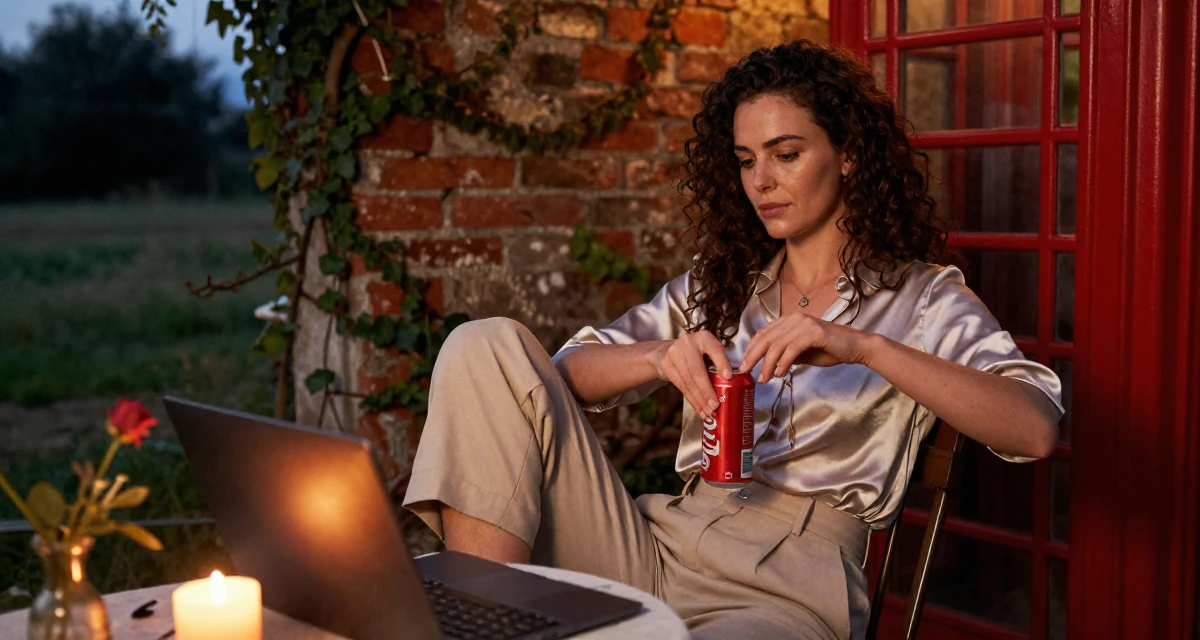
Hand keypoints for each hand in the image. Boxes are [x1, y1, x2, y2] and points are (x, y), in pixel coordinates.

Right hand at [647, 331, 733, 420]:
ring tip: (708, 412)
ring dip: (699, 399)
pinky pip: (681, 386)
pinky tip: (699, 409)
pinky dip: (692, 400)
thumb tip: (736, 388)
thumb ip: (717, 364)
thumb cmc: (694, 355)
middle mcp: (688, 342)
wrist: (664, 352)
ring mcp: (674, 353)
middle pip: (698, 370)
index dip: (722, 363)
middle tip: (715, 405)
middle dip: (707, 390)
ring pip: (688, 381)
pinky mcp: (665, 365)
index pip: (715, 350)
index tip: (728, 377)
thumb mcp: (706, 352)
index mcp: (704, 337)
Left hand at [735, 314, 875, 382]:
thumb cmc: (830, 349)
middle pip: (766, 338)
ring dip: (768, 363)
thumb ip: (785, 354)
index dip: (751, 349)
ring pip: (777, 344)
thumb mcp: (801, 353)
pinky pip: (793, 348)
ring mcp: (805, 323)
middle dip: (753, 356)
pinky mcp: (815, 332)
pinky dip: (783, 362)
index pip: (763, 334)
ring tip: (763, 378)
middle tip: (745, 372)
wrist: (856, 347)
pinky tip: (779, 373)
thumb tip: (767, 365)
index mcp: (789, 321)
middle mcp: (795, 318)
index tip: (743, 365)